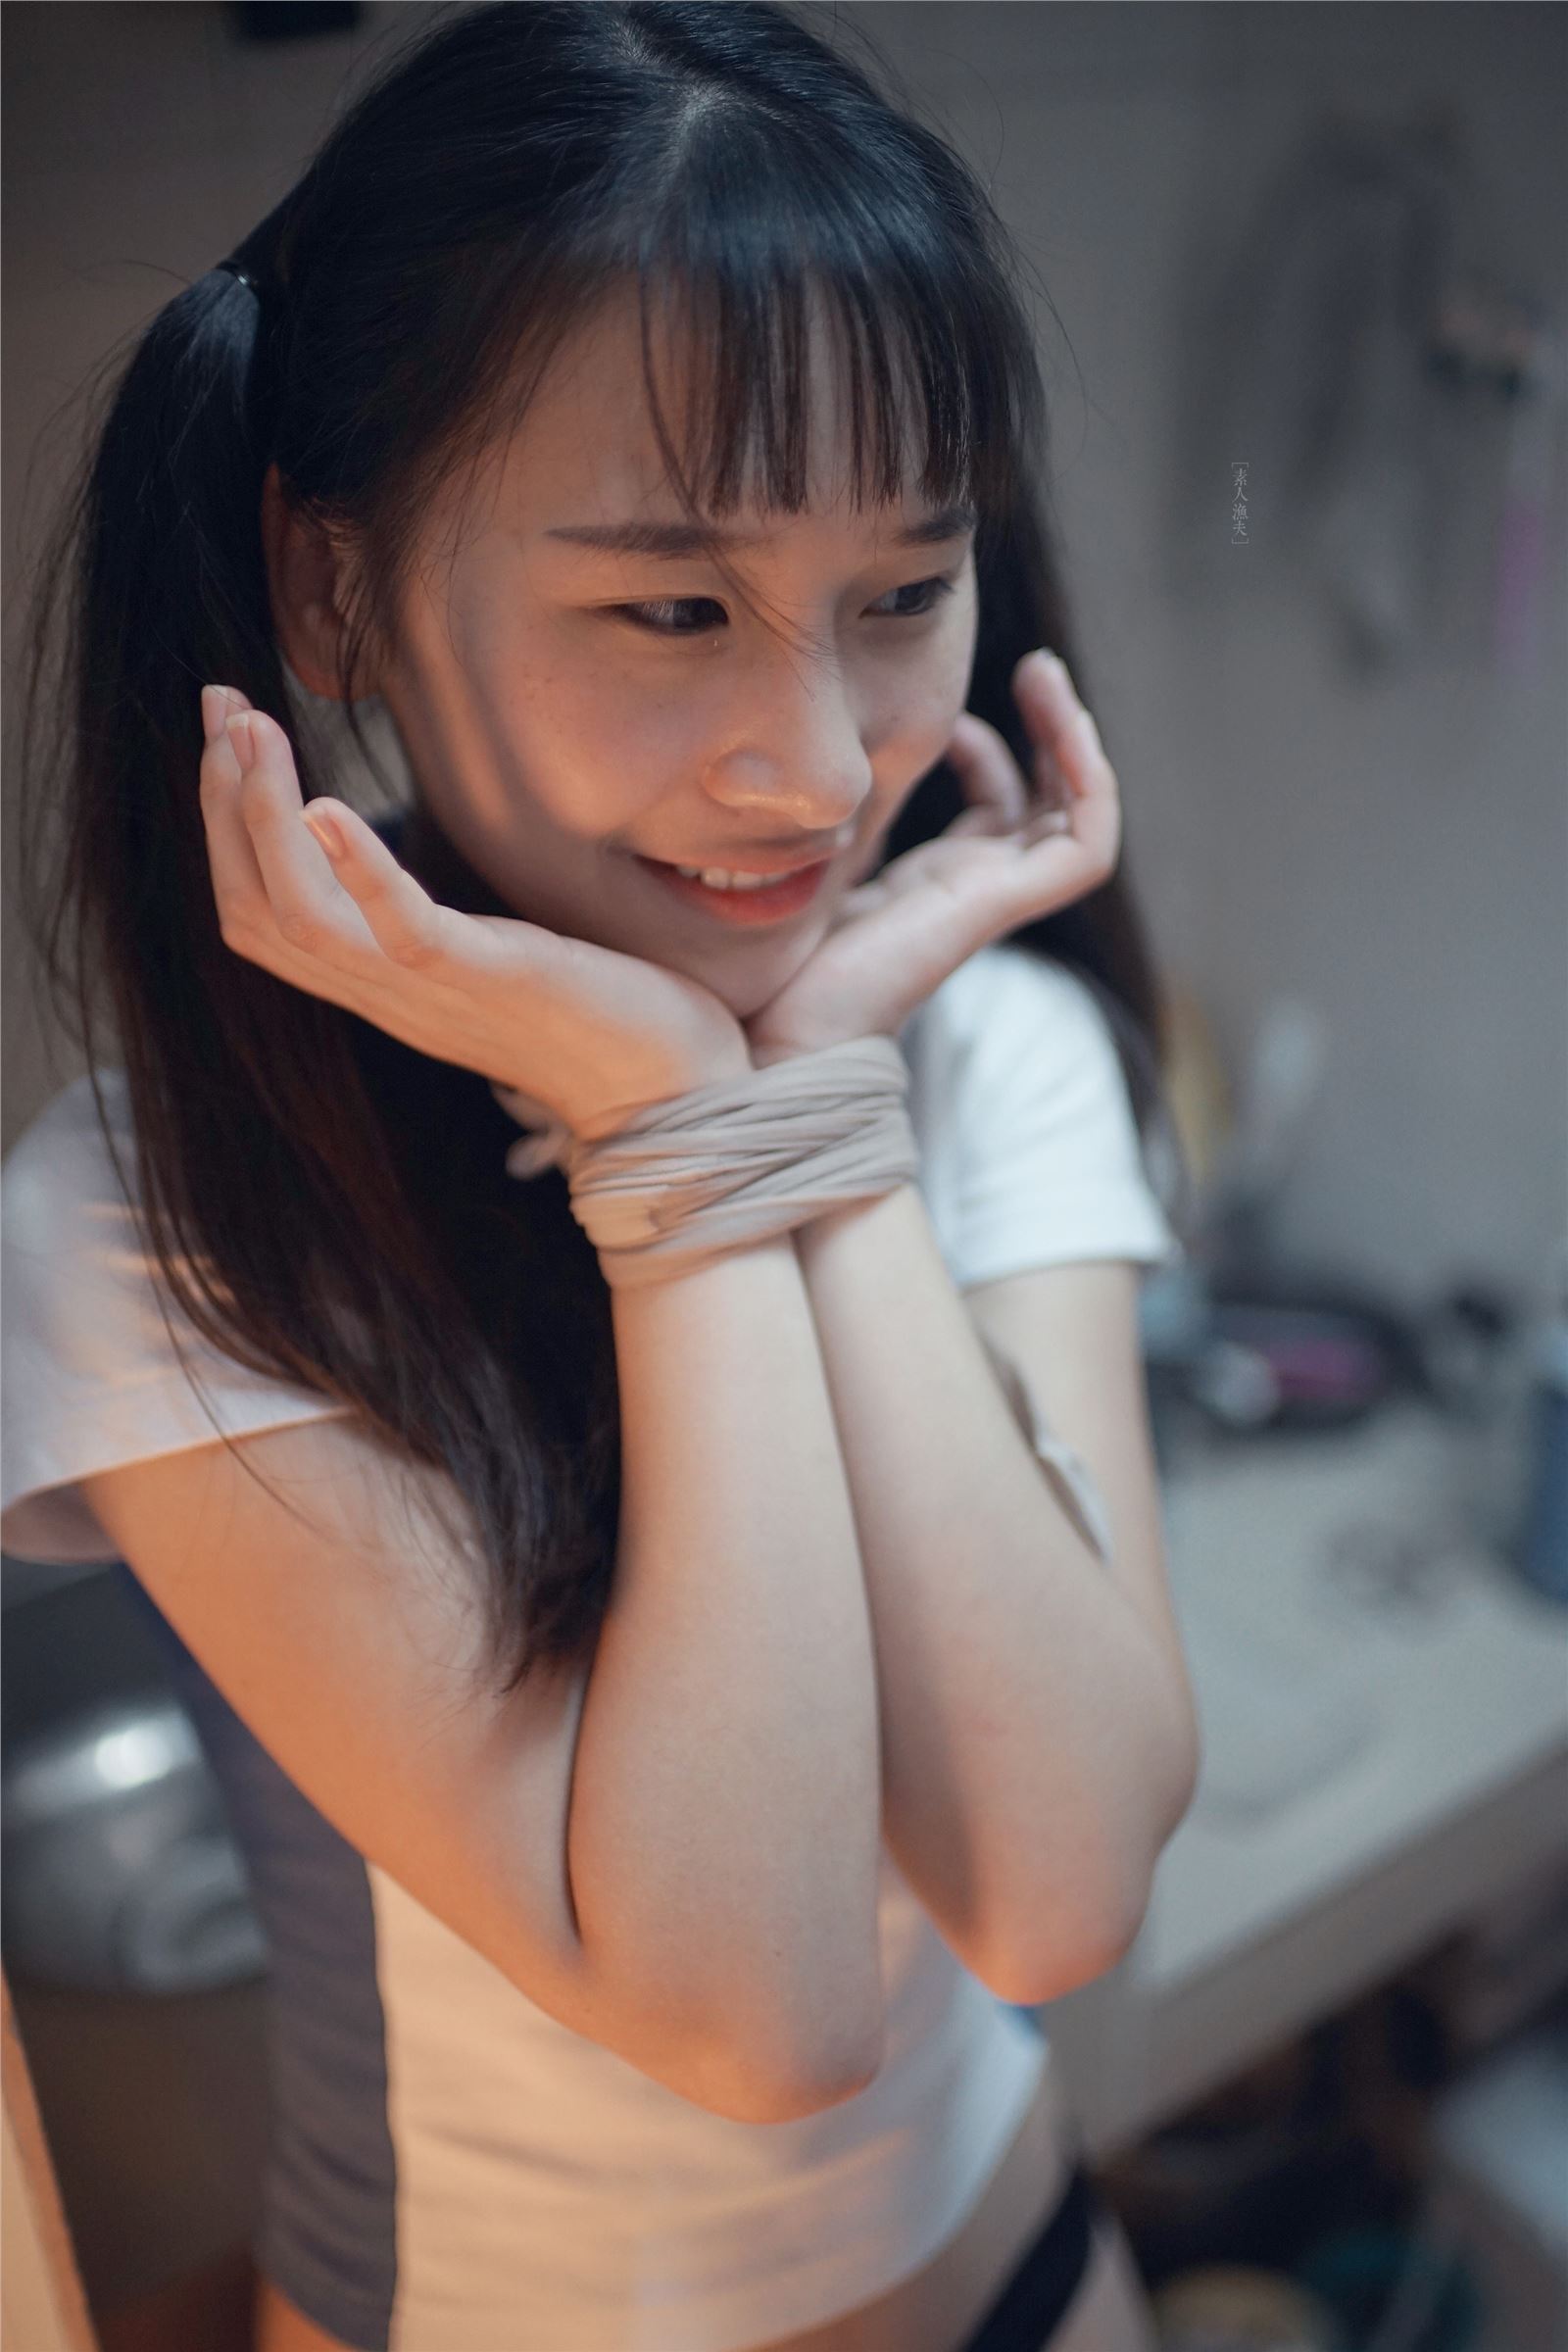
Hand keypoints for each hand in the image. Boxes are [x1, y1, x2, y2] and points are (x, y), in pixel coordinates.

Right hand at [198, 687, 750, 1141]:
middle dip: (226, 801)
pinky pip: (403, 934)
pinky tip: (328, 806)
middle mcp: (389, 997)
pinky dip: (359, 871)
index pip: (259, 913)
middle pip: (256, 911)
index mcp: (382, 986)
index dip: (227, 822)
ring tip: (256, 732)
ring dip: (265, 820)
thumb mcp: (494, 955)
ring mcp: (436, 995)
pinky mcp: (495, 983)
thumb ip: (437, 919)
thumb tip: (410, 851)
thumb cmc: (599, 1014)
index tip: (227, 731)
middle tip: (221, 705)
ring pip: (302, 920)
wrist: (677, 1094)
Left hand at [743, 650, 1120, 1065]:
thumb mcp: (798, 859)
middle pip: (1045, 805)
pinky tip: (1065, 731)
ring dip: (1073, 741)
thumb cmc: (765, 965)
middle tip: (1033, 668)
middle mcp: (968, 890)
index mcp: (930, 884)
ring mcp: (987, 900)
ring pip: (1075, 817)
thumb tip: (794, 757)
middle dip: (1048, 731)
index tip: (951, 710)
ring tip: (1045, 675)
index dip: (989, 751)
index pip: (995, 811)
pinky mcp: (997, 909)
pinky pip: (1084, 850)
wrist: (770, 1036)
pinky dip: (1092, 787)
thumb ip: (817, 815)